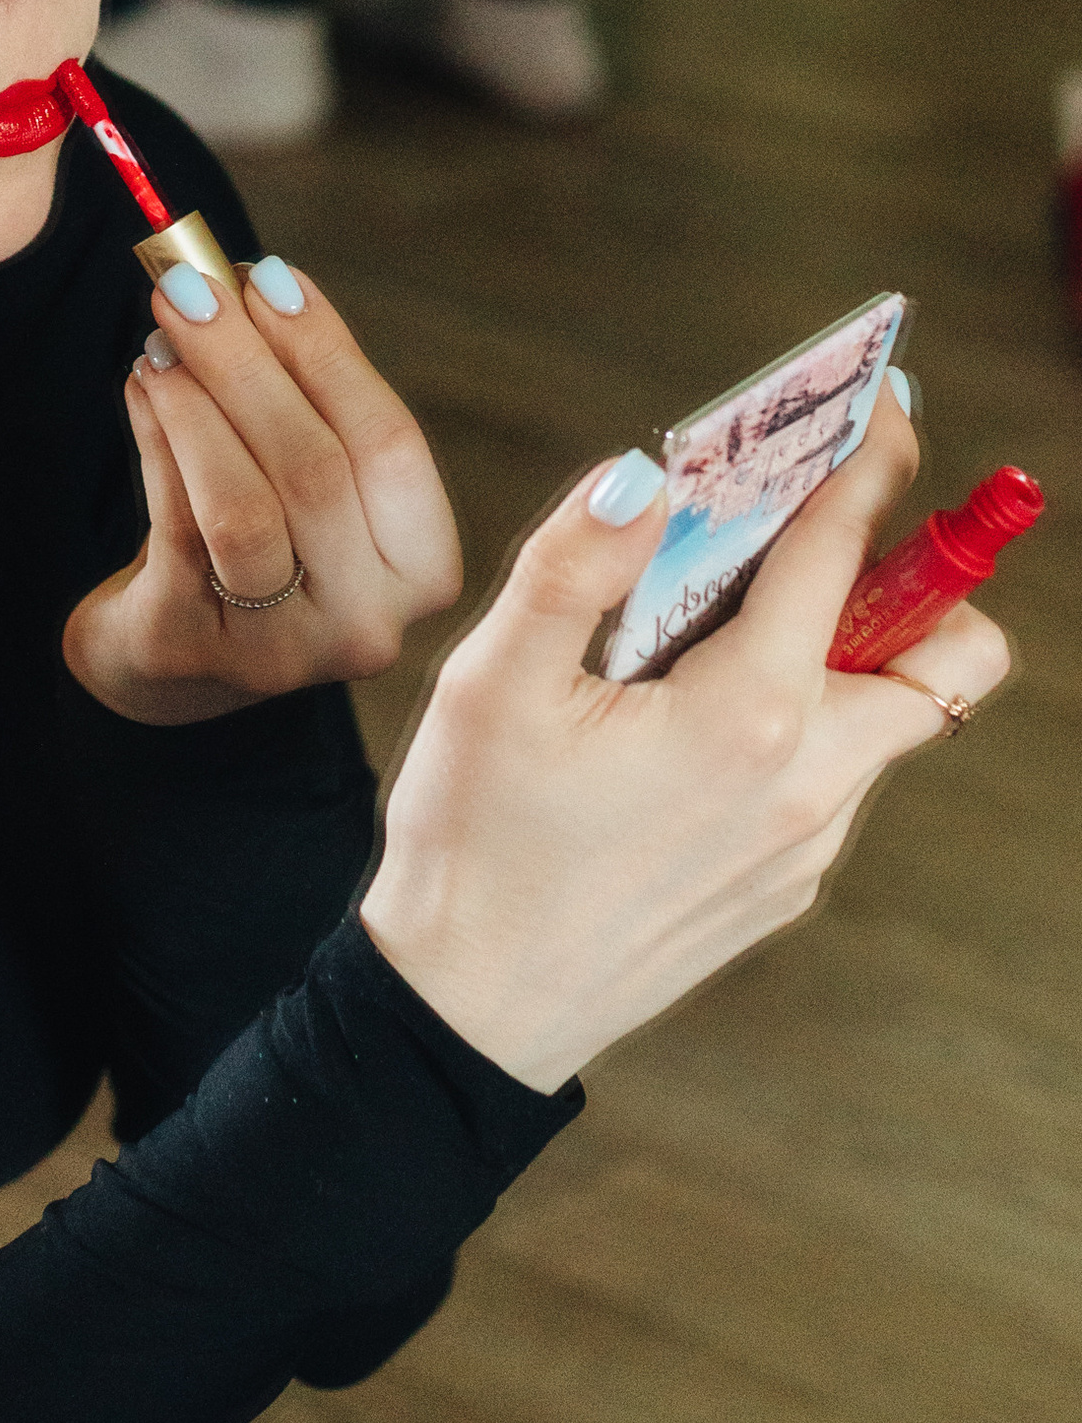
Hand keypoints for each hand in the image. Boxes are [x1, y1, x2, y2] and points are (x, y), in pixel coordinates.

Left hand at [64, 259, 462, 722]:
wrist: (172, 652)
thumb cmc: (257, 536)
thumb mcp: (302, 473)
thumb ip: (300, 389)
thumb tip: (254, 278)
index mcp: (421, 568)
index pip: (392, 445)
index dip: (328, 353)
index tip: (269, 277)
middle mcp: (367, 621)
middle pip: (315, 470)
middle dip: (248, 363)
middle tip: (191, 285)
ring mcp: (281, 650)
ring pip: (244, 508)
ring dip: (198, 405)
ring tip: (161, 339)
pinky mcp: (190, 647)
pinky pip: (175, 527)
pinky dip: (156, 441)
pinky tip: (142, 386)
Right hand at [358, 388, 1013, 1091]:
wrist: (470, 1013)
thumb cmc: (473, 842)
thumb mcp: (493, 682)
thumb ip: (576, 565)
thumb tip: (647, 476)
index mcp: (746, 714)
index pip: (842, 552)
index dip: (872, 463)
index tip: (886, 409)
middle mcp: (808, 782)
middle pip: (952, 653)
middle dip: (920, 576)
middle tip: (826, 541)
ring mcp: (809, 844)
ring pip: (891, 719)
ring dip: (850, 653)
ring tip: (730, 630)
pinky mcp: (789, 887)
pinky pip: (838, 780)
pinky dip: (806, 723)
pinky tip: (694, 723)